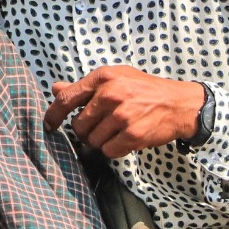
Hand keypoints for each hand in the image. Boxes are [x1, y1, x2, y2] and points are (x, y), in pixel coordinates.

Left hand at [45, 66, 206, 158]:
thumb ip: (84, 87)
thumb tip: (54, 88)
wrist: (180, 104)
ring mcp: (121, 115)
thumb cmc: (144, 90)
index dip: (53, 115)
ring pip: (92, 141)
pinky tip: (125, 139)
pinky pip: (108, 151)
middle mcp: (110, 94)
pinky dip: (114, 149)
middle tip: (102, 126)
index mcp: (103, 77)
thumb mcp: (115, 79)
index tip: (49, 125)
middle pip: (78, 125)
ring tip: (117, 131)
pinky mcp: (132, 135)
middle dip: (86, 131)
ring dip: (101, 141)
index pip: (66, 98)